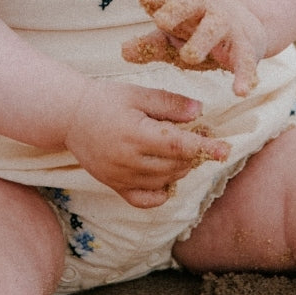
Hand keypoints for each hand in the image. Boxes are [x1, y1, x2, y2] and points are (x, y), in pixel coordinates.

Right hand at [63, 78, 228, 208]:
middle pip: (174, 165)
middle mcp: (127, 160)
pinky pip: (144, 200)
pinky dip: (161, 193)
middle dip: (193, 153)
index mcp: (134, 134)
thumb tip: (199, 111)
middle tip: (199, 136)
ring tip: (183, 150)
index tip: (225, 150)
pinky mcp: (114, 186)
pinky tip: (167, 177)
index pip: (177, 145)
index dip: (204, 148)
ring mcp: (120, 176)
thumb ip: (169, 103)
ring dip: (180, 168)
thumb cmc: (105, 100)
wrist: (70, 116)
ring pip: (164, 181)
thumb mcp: (138, 94)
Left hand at [121, 0, 264, 97]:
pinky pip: (245, 60)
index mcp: (183, 9)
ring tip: (189, 56)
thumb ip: (149, 45)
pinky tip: (241, 91)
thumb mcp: (171, 40)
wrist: (246, 26)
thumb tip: (123, 51)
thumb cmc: (197, 34)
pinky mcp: (245, 47)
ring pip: (215, 27)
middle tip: (162, 21)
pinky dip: (244, 75)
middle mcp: (205, 12)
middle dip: (177, 10)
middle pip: (191, 3)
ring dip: (202, 40)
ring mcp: (226, 27)